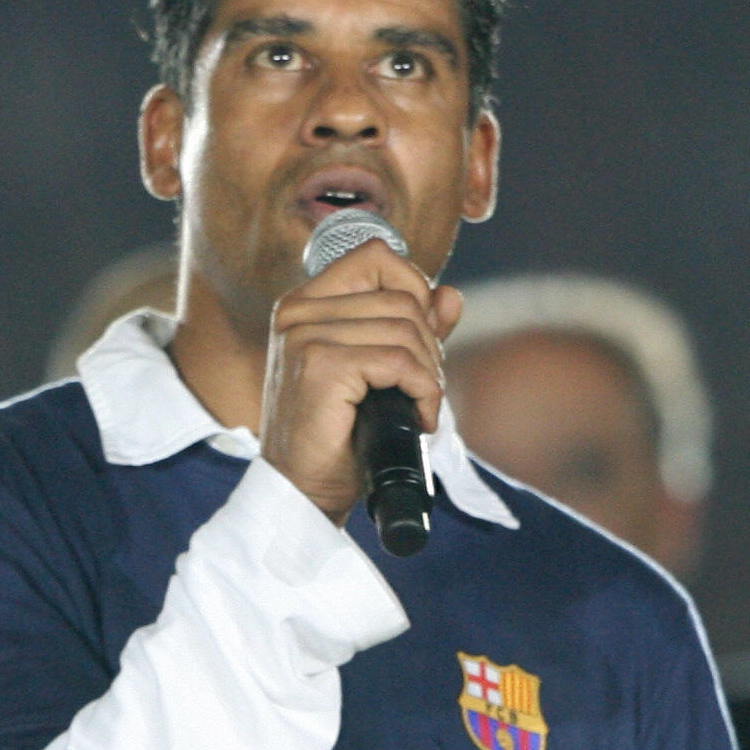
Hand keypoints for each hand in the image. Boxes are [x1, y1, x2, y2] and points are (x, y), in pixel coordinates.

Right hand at [259, 237, 463, 519]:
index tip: (421, 336)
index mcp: (304, 306)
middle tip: (423, 389)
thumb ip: (410, 329)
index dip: (414, 286)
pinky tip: (417, 418)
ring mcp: (305, 337)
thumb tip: (451, 296)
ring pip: (405, 329)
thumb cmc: (336, 437)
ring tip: (419, 407)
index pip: (375, 257)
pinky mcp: (320, 367)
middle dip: (430, 345)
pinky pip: (399, 361)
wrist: (305, 492)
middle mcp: (298, 313)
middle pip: (401, 297)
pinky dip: (423, 391)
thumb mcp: (377, 374)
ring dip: (429, 373)